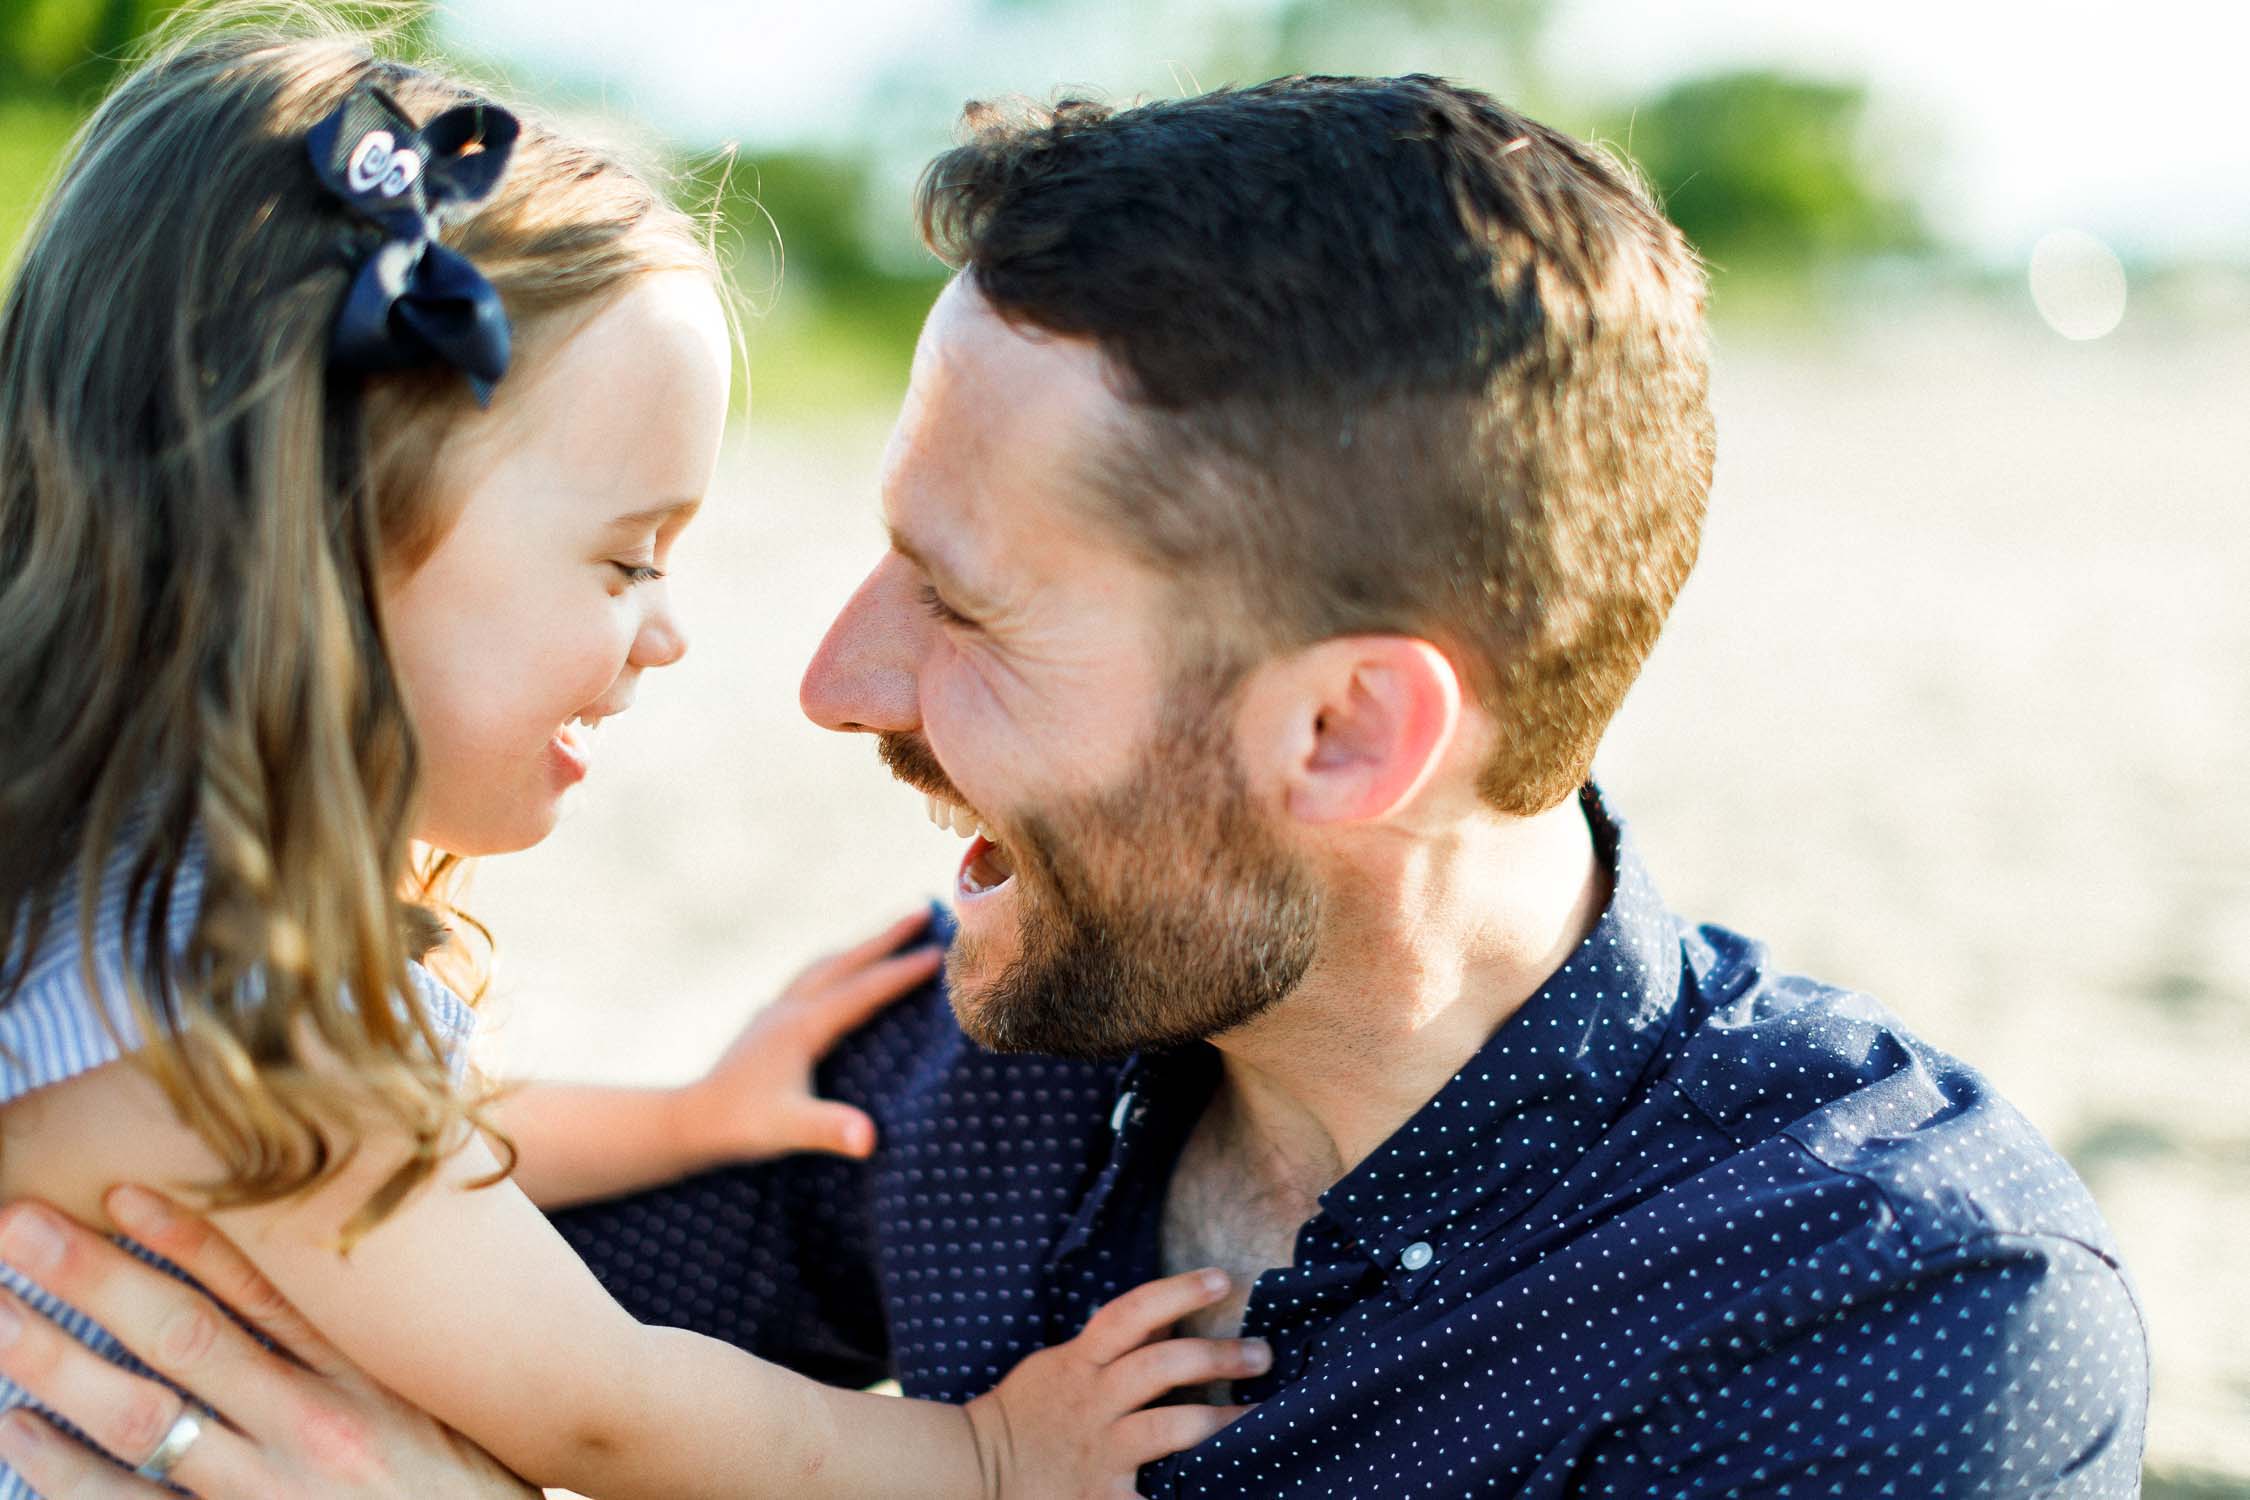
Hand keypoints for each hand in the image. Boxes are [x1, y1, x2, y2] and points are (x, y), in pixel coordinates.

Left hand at [0, 1188, 535, 1498]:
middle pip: (183, 1339)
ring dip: (56, 1365)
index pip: (264, 1290)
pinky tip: (18, 1433)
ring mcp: (267, 1493)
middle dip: (93, 1278)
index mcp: (367, 1380)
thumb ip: (388, 1349)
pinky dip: (66, 1472)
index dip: (188, 1236)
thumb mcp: (448, 1405)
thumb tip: (329, 1279)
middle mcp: (313, 1428)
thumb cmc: (475, 1492)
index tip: (121, 1189)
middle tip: (16, 1227)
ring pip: (143, 1420)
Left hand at [670, 907, 941, 1164]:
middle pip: (845, 961)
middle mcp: (789, 1008)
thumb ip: (830, 1131)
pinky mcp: (766, 1022)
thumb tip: (870, 1138)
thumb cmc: (740, 1127)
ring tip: (888, 934)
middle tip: (924, 910)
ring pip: (825, 964)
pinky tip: (835, 974)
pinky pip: (810, 979)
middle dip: (886, 936)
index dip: (903, 972)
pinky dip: (834, 966)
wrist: (686, 1122)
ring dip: (860, 947)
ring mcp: (775, 1011)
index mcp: (802, 1026)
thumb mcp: (789, 1130)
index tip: (940, 952)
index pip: (863, 990)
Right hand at [964, 1267, 1266, 1499]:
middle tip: (1262, 1354)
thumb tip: (1168, 1319)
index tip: (1222, 1279)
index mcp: (1081, 1363)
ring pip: (1167, 1428)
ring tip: (1260, 1416)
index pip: (1131, 1314)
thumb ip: (1108, 1346)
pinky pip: (1149, 1498)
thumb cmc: (1027, 1413)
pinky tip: (1223, 1486)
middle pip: (1160, 1367)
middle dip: (1216, 1357)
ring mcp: (1099, 1451)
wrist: (977, 1470)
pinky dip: (1182, 1493)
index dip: (1177, 1292)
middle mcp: (1093, 1402)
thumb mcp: (1060, 1366)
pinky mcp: (1100, 1498)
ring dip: (1220, 1421)